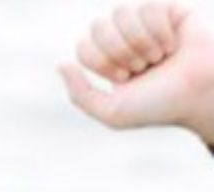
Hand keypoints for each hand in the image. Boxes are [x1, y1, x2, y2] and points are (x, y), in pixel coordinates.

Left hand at [60, 3, 213, 143]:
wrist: (200, 96)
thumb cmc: (159, 105)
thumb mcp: (112, 112)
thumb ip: (79, 95)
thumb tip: (61, 65)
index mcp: (108, 59)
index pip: (83, 46)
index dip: (101, 62)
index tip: (124, 78)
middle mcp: (124, 38)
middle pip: (98, 26)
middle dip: (118, 51)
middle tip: (141, 67)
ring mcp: (146, 23)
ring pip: (121, 12)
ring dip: (139, 41)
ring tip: (157, 57)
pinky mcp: (170, 10)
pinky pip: (148, 6)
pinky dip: (158, 30)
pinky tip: (171, 44)